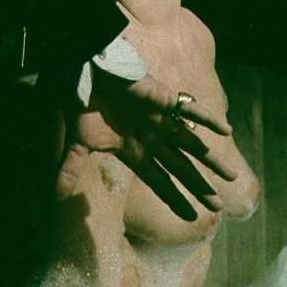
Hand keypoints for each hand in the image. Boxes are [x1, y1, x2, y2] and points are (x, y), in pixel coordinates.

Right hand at [57, 71, 236, 220]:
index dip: (176, 199)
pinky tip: (226, 131)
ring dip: (211, 159)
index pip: (159, 181)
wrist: (88, 69)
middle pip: (181, 168)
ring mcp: (160, 120)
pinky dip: (208, 119)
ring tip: (232, 177)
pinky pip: (191, 111)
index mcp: (133, 150)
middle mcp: (151, 138)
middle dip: (200, 186)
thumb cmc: (84, 102)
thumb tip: (54, 196)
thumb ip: (71, 166)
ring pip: (191, 144)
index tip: (193, 217)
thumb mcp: (79, 140)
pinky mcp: (165, 100)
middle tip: (219, 207)